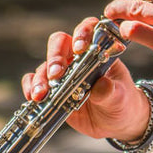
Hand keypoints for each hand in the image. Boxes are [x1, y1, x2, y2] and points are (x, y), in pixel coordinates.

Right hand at [20, 17, 150, 141]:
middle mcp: (78, 57)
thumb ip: (111, 91)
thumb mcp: (121, 97)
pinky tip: (33, 97)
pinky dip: (30, 86)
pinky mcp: (52, 89)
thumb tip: (101, 85)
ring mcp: (63, 73)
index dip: (81, 34)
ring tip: (41, 94)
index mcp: (98, 51)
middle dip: (55, 56)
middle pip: (59, 43)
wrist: (117, 122)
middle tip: (56, 74)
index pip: (88, 30)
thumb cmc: (123, 101)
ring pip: (45, 64)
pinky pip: (34, 81)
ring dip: (41, 77)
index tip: (79, 49)